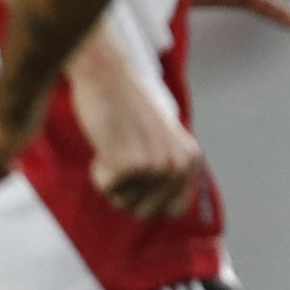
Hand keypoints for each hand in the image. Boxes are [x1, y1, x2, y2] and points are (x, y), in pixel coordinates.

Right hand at [67, 33, 202, 218]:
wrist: (107, 77)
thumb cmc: (126, 108)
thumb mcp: (160, 140)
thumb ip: (168, 168)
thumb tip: (173, 208)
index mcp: (191, 159)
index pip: (176, 209)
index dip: (150, 201)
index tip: (137, 177)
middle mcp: (180, 165)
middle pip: (146, 211)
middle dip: (126, 192)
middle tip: (121, 155)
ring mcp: (157, 165)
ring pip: (124, 202)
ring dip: (111, 180)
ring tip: (115, 146)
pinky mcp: (131, 163)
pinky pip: (106, 188)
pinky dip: (98, 172)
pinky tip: (105, 144)